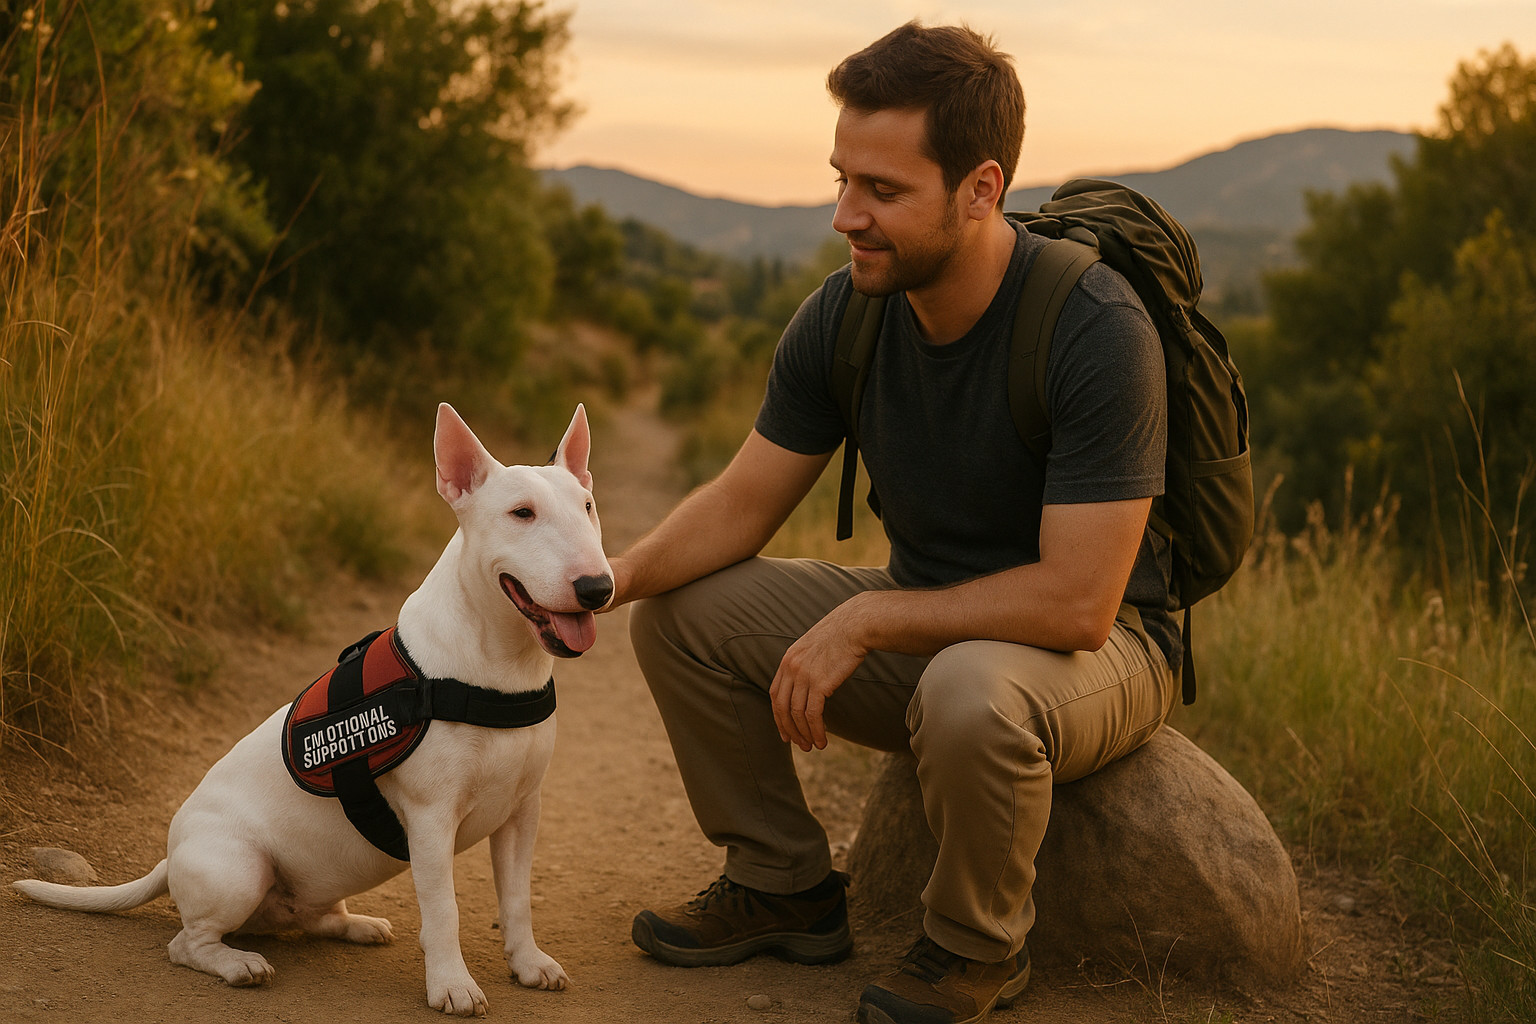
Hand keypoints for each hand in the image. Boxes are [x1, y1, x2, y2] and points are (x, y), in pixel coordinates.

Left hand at [769, 598, 870, 751]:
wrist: (856, 625)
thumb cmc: (842, 636)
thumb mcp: (815, 648)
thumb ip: (807, 666)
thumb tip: (811, 686)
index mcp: (787, 660)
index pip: (775, 694)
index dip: (778, 716)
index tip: (785, 732)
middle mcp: (791, 668)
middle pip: (782, 707)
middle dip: (789, 729)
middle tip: (798, 744)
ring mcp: (804, 675)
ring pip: (797, 714)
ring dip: (804, 734)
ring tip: (813, 747)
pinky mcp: (820, 683)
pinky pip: (813, 714)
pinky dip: (816, 731)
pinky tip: (823, 741)